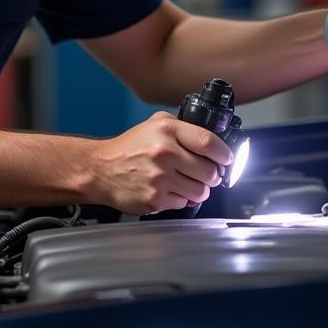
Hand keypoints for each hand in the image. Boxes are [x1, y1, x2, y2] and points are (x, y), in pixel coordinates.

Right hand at [88, 111, 232, 213]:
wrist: (101, 170)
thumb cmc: (129, 148)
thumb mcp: (155, 124)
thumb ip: (183, 128)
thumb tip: (213, 141)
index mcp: (167, 130)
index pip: (209, 143)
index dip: (224, 154)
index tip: (227, 159)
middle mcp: (164, 153)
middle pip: (209, 171)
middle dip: (213, 175)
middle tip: (207, 174)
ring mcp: (160, 178)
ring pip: (200, 191)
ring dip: (199, 189)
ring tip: (187, 182)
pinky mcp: (155, 199)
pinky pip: (184, 203)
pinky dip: (182, 199)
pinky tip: (170, 189)